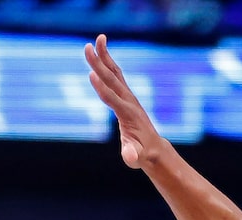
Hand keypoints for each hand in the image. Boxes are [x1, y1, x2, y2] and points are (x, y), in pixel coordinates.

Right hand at [85, 35, 164, 169]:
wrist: (153, 147)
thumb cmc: (141, 154)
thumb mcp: (135, 157)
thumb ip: (132, 155)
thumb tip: (131, 157)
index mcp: (127, 114)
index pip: (111, 98)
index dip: (101, 87)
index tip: (91, 74)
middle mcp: (128, 100)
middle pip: (111, 79)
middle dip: (99, 63)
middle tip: (87, 47)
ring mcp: (128, 96)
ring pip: (115, 72)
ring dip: (105, 56)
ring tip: (97, 39)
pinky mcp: (126, 95)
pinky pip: (116, 75)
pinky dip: (108, 63)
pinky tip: (102, 51)